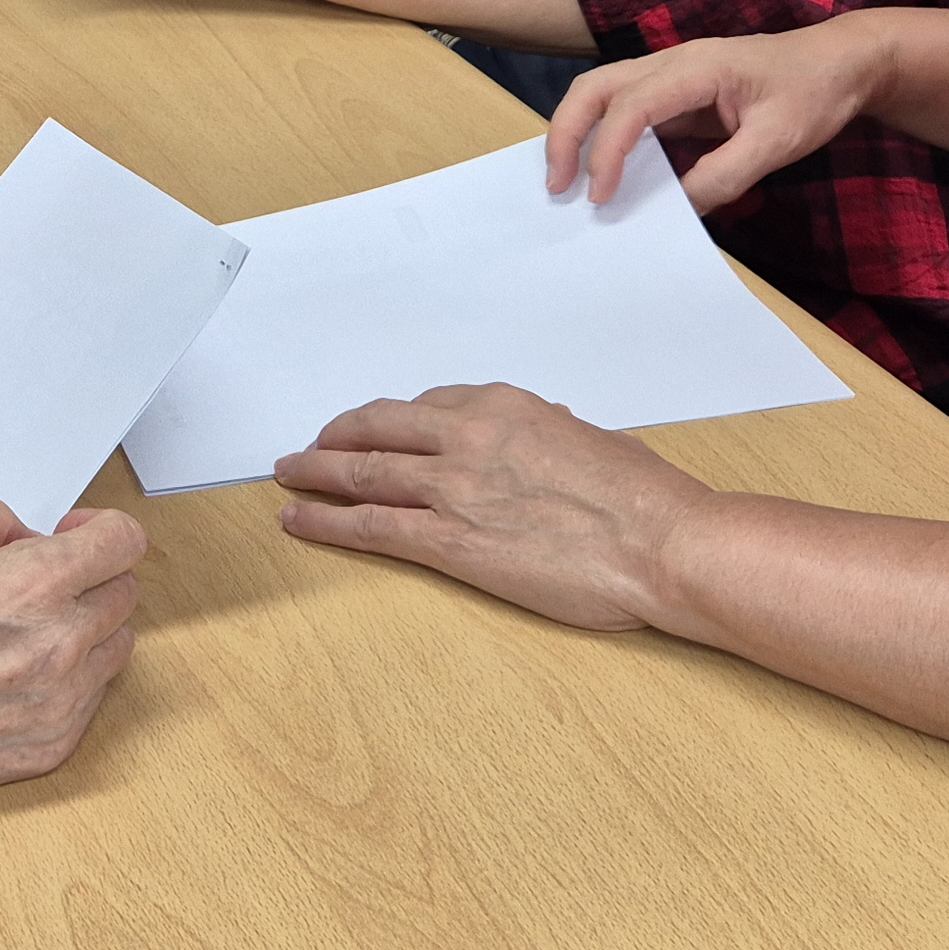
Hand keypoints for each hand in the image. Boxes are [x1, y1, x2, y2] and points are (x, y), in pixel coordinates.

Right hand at [0, 498, 148, 825]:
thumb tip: (18, 534)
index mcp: (30, 588)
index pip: (122, 542)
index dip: (99, 529)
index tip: (74, 535)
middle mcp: (59, 647)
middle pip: (124, 592)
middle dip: (89, 576)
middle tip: (40, 581)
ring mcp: (61, 704)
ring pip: (116, 646)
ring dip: (86, 627)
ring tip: (24, 630)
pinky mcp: (52, 748)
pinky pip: (92, 697)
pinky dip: (69, 678)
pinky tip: (13, 675)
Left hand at [276, 387, 702, 630]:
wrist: (661, 543)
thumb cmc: (645, 499)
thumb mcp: (593, 443)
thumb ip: (554, 440)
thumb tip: (546, 445)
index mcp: (505, 408)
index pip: (430, 406)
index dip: (396, 420)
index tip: (380, 429)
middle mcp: (468, 437)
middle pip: (380, 428)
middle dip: (337, 437)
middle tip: (311, 446)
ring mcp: (453, 489)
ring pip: (362, 473)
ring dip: (315, 473)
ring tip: (288, 476)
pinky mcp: (448, 541)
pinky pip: (369, 527)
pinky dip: (325, 522)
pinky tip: (298, 521)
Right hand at [545, 18, 885, 214]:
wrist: (842, 63)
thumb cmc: (815, 92)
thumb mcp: (779, 140)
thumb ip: (727, 173)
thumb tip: (681, 207)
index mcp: (697, 68)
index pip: (632, 105)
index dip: (609, 151)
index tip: (602, 196)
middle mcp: (673, 63)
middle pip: (596, 87)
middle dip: (567, 134)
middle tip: (557, 186)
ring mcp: (672, 75)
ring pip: (603, 93)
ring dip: (577, 133)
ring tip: (567, 181)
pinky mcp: (678, 94)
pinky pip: (627, 111)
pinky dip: (604, 139)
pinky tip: (606, 174)